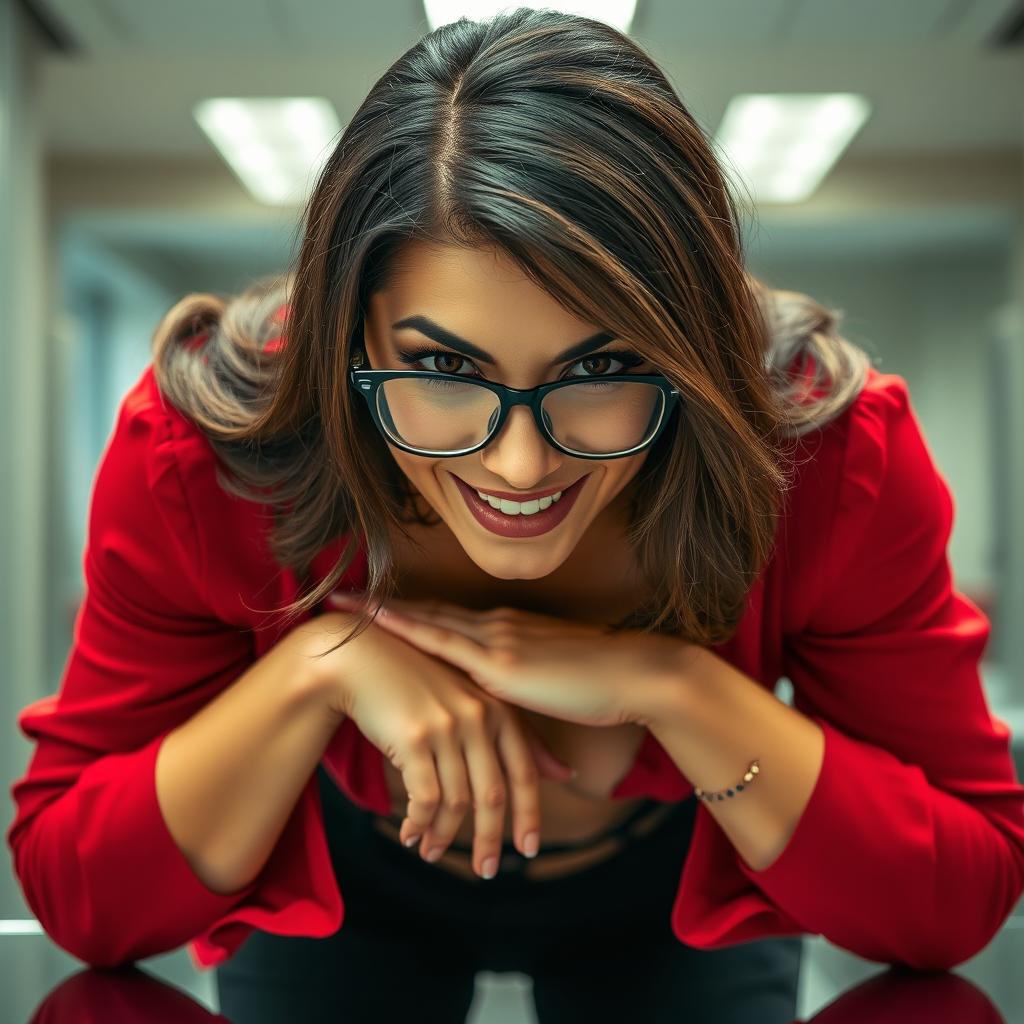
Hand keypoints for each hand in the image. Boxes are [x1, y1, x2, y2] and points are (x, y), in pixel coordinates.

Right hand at [295, 610, 574, 877]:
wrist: (363, 658)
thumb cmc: (419, 681)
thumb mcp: (473, 700)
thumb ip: (519, 735)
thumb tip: (565, 773)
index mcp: (498, 708)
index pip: (524, 771)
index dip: (529, 814)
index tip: (530, 849)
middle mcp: (478, 716)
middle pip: (493, 794)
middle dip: (490, 838)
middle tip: (486, 870)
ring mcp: (447, 726)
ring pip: (456, 802)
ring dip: (443, 837)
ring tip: (431, 853)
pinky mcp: (414, 738)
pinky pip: (424, 799)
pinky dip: (418, 824)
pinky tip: (409, 834)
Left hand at [325, 593, 689, 729]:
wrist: (634, 677)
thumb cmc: (601, 685)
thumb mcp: (551, 683)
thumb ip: (520, 687)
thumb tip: (498, 703)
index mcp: (505, 631)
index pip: (445, 619)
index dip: (408, 611)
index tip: (372, 604)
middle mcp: (494, 626)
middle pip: (426, 612)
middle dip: (380, 604)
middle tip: (338, 593)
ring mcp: (494, 639)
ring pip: (424, 619)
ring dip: (380, 611)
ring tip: (342, 603)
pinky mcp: (500, 662)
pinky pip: (439, 641)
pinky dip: (404, 628)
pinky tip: (375, 622)